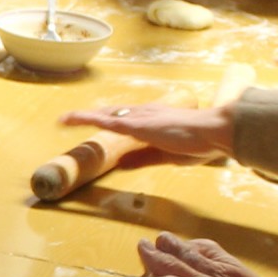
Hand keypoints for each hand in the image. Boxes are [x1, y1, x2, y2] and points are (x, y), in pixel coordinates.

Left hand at [61, 102, 234, 157]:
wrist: (214, 130)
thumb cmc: (199, 142)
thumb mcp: (166, 155)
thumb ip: (143, 158)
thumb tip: (121, 163)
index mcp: (152, 120)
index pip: (124, 119)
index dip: (107, 119)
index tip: (93, 121)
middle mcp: (143, 113)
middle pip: (110, 113)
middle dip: (90, 117)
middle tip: (69, 120)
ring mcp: (139, 117)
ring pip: (104, 114)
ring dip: (83, 117)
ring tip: (63, 120)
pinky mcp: (137, 124)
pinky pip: (105, 121)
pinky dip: (86, 119)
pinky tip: (71, 120)